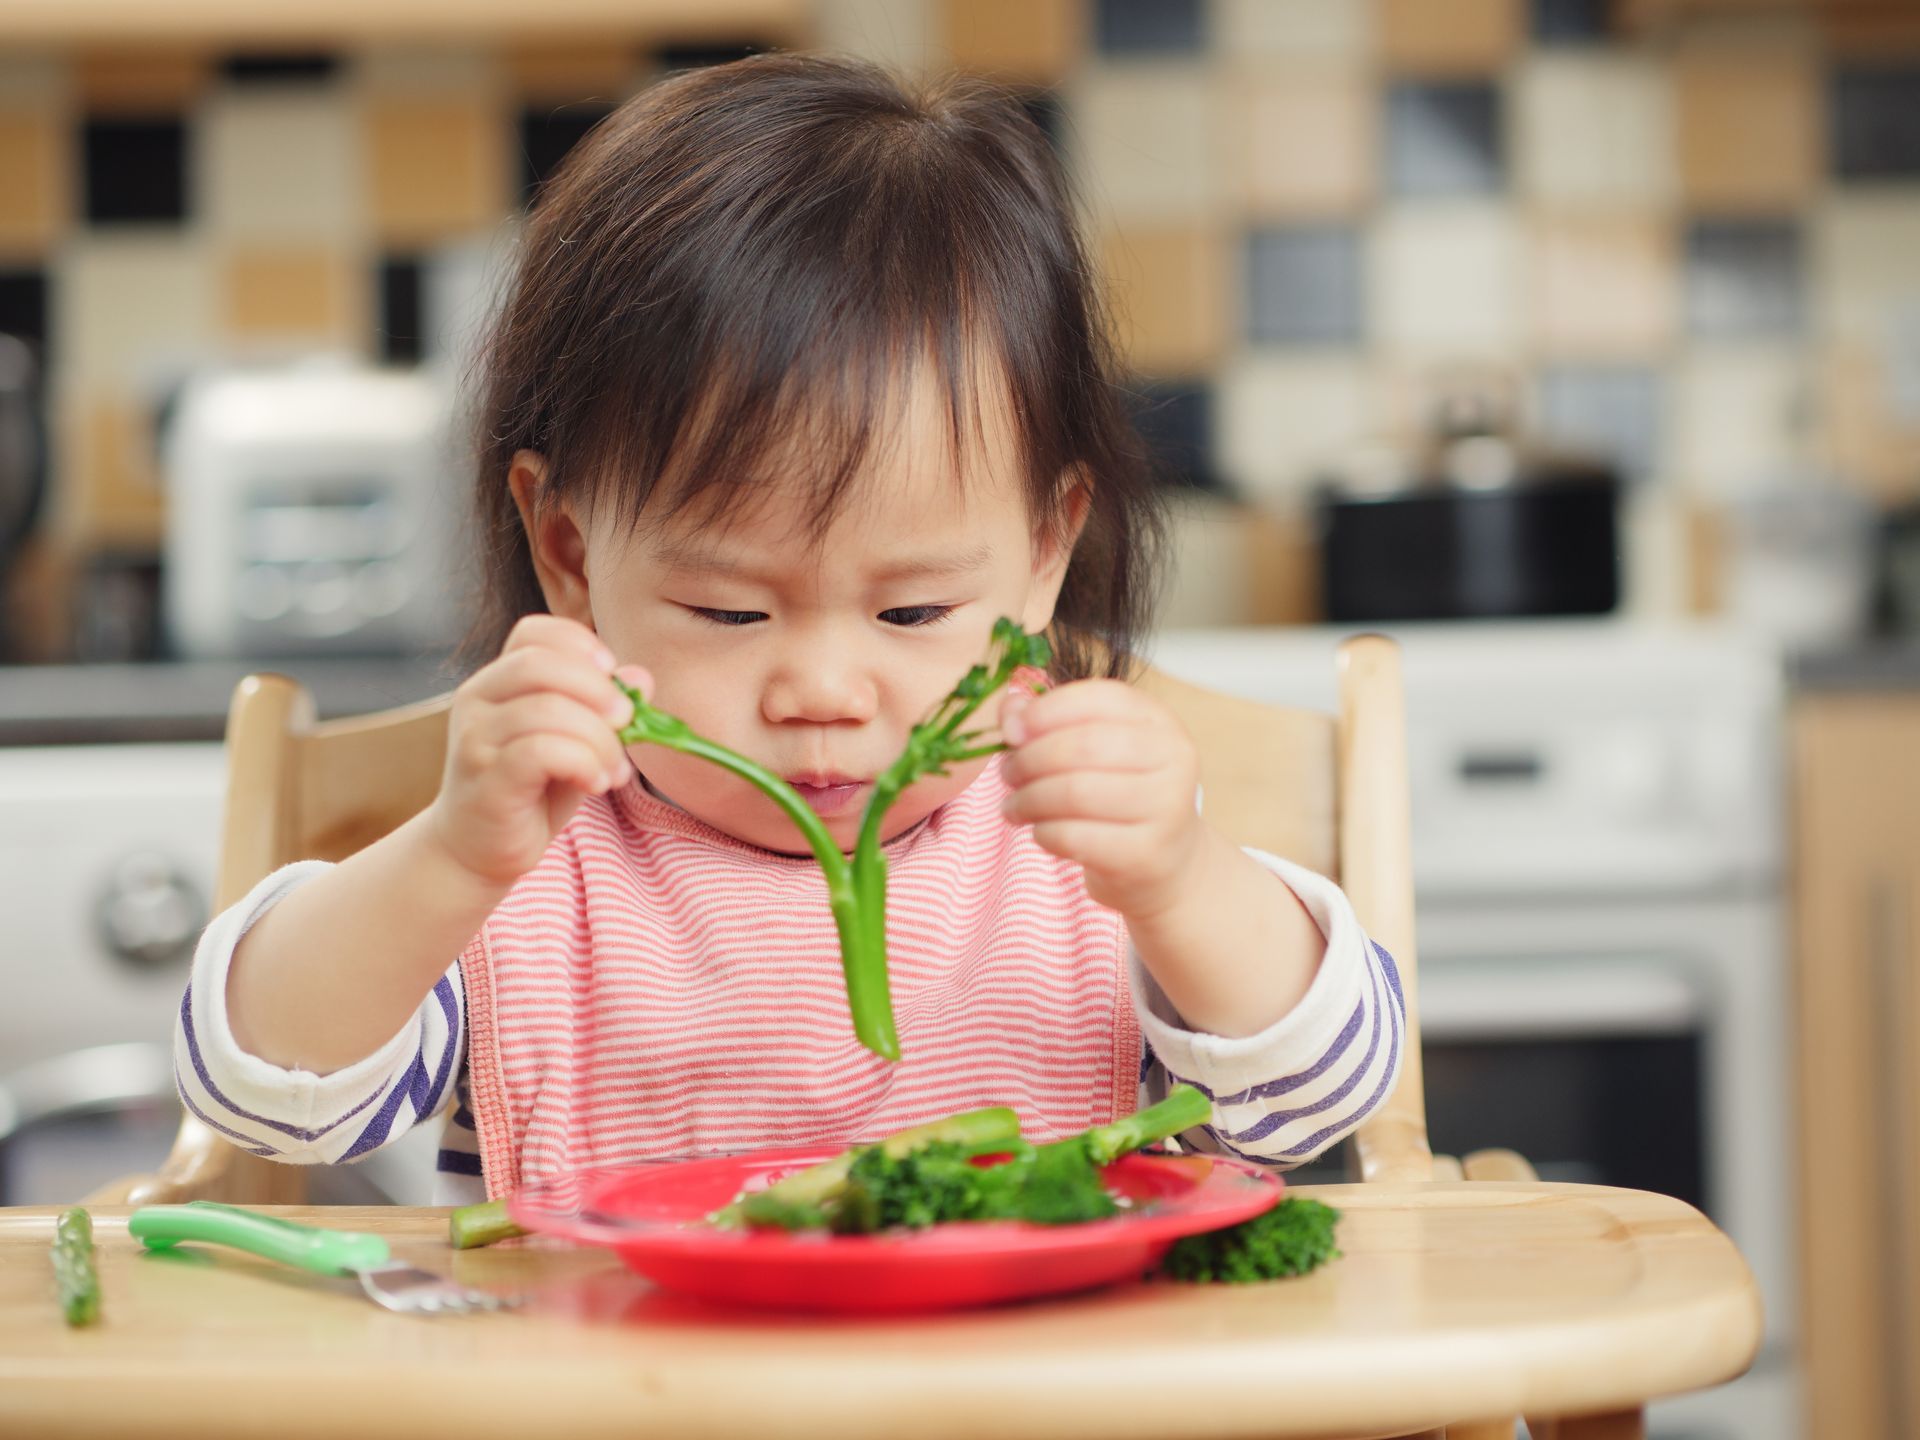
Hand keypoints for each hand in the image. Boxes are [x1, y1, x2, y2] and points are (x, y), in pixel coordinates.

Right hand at [428, 614, 650, 887]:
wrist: (479, 848)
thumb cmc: (532, 788)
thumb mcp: (576, 740)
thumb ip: (604, 706)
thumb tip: (641, 677)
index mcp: (498, 680)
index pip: (533, 632)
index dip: (579, 643)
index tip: (612, 671)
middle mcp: (477, 699)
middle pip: (540, 664)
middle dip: (597, 689)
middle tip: (628, 721)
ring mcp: (475, 738)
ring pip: (547, 710)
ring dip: (599, 738)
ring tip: (615, 769)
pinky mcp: (486, 778)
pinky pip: (540, 751)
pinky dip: (583, 762)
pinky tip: (595, 783)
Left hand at [997, 679, 1205, 920]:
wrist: (1163, 862)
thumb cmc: (1120, 794)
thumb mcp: (1093, 748)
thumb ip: (1049, 720)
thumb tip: (1010, 709)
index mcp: (1159, 720)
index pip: (1098, 698)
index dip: (1045, 711)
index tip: (1012, 731)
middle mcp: (1172, 758)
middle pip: (1081, 746)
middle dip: (1029, 759)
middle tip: (1008, 774)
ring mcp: (1165, 808)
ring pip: (1074, 793)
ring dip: (1028, 799)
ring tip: (1014, 806)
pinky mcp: (1145, 853)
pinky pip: (1073, 836)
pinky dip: (1043, 832)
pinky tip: (1040, 831)